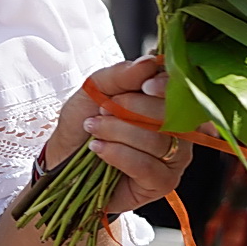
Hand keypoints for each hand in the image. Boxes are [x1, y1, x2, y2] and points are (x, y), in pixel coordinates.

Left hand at [47, 56, 191, 215]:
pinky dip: (119, 154)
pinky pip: (148, 167)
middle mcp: (179, 129)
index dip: (167, 86)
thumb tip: (149, 62)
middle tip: (102, 111)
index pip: (182, 90)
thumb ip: (122, 74)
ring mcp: (174, 157)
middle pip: (171, 115)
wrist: (64, 159)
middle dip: (130, 109)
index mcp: (166, 101)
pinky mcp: (163, 183)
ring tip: (94, 129)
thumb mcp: (95, 90)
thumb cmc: (83, 123)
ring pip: (158, 140)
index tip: (145, 86)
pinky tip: (99, 149)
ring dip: (118, 131)